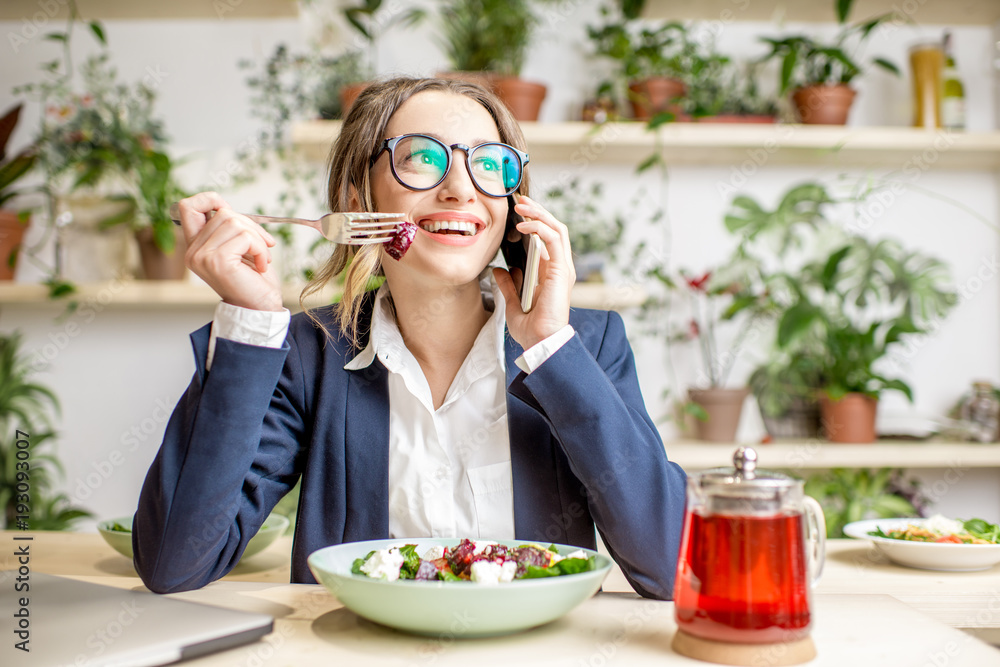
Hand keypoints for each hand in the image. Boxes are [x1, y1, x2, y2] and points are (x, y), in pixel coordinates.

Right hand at [175, 192, 282, 311]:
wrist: (260, 308)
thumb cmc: (253, 280)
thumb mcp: (238, 248)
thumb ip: (228, 228)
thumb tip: (226, 207)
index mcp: (195, 247)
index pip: (188, 207)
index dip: (210, 199)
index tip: (233, 213)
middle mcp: (193, 252)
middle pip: (223, 213)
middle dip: (251, 225)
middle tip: (264, 245)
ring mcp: (202, 257)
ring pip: (235, 222)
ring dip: (258, 239)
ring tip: (262, 258)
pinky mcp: (218, 262)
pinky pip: (245, 237)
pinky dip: (260, 249)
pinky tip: (262, 265)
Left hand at [494, 194, 575, 349]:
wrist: (540, 343)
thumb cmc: (531, 328)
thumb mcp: (512, 303)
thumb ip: (508, 285)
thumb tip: (499, 271)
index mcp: (551, 273)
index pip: (548, 239)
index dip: (536, 222)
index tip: (518, 212)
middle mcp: (560, 268)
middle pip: (554, 228)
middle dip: (538, 211)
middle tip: (520, 201)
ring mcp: (563, 268)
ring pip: (557, 228)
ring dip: (539, 214)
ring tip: (522, 206)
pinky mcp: (561, 271)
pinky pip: (553, 239)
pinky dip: (539, 228)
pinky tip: (523, 226)